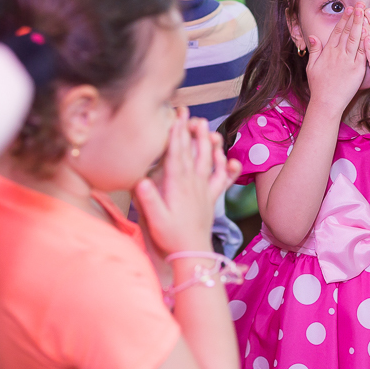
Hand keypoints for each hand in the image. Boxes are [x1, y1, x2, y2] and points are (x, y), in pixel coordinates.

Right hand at [136, 108, 240, 254]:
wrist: (193, 254)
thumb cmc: (170, 237)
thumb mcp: (155, 221)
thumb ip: (149, 200)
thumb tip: (141, 180)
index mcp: (178, 186)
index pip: (177, 155)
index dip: (177, 135)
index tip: (177, 117)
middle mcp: (194, 185)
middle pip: (194, 153)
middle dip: (192, 132)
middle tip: (192, 114)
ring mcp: (205, 190)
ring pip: (209, 162)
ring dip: (209, 144)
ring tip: (209, 129)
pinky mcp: (211, 198)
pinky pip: (222, 179)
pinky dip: (226, 167)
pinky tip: (228, 158)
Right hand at [306, 5, 368, 114]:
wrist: (326, 103)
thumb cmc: (318, 86)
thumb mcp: (311, 67)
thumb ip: (315, 50)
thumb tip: (313, 37)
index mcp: (328, 52)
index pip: (338, 32)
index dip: (344, 19)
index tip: (350, 9)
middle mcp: (339, 54)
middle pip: (348, 32)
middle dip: (355, 17)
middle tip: (361, 5)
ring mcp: (349, 61)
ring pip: (356, 39)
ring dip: (361, 25)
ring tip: (366, 13)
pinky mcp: (357, 70)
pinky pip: (363, 53)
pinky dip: (367, 42)